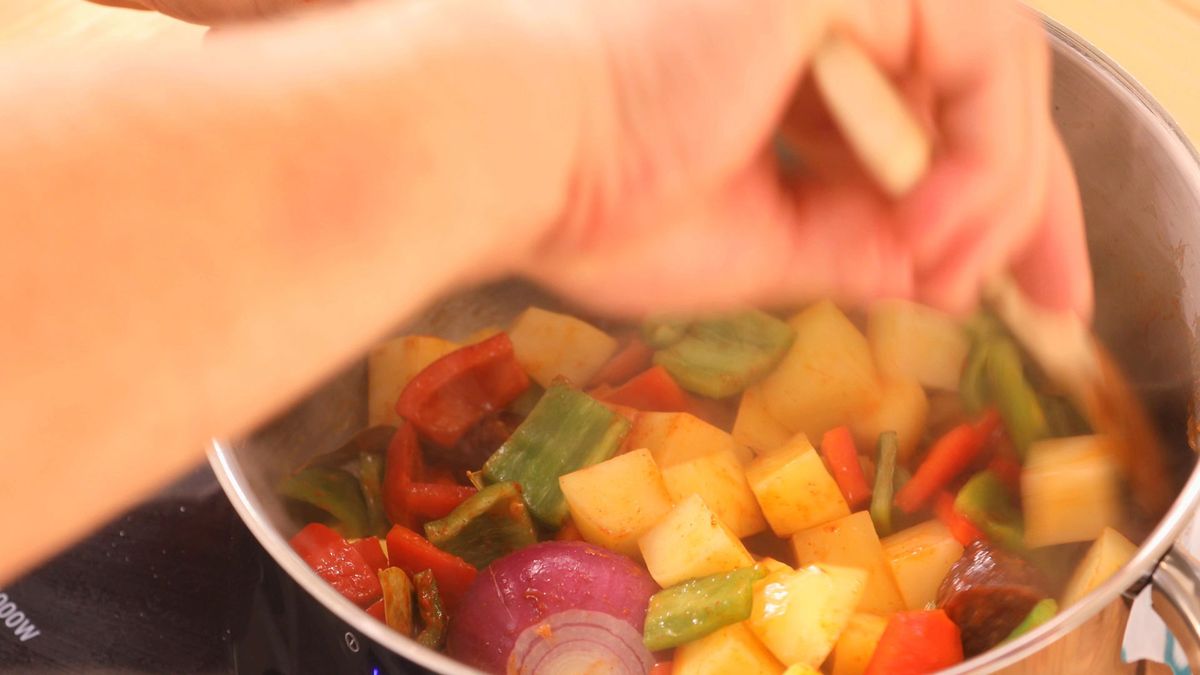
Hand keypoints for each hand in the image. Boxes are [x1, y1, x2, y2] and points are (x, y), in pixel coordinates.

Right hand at [90, 0, 1090, 318]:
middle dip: (1031, 199)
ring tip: (955, 282)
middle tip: (1057, 298)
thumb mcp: (755, 247)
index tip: (1012, 288)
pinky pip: (972, 63)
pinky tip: (936, 238)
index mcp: (791, 61)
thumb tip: (944, 267)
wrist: (498, 149)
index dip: (986, 200)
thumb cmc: (584, 198)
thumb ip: (855, 243)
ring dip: (997, 192)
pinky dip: (974, 159)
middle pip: (978, 88)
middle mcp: (824, 10)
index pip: (925, 119)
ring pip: (990, 74)